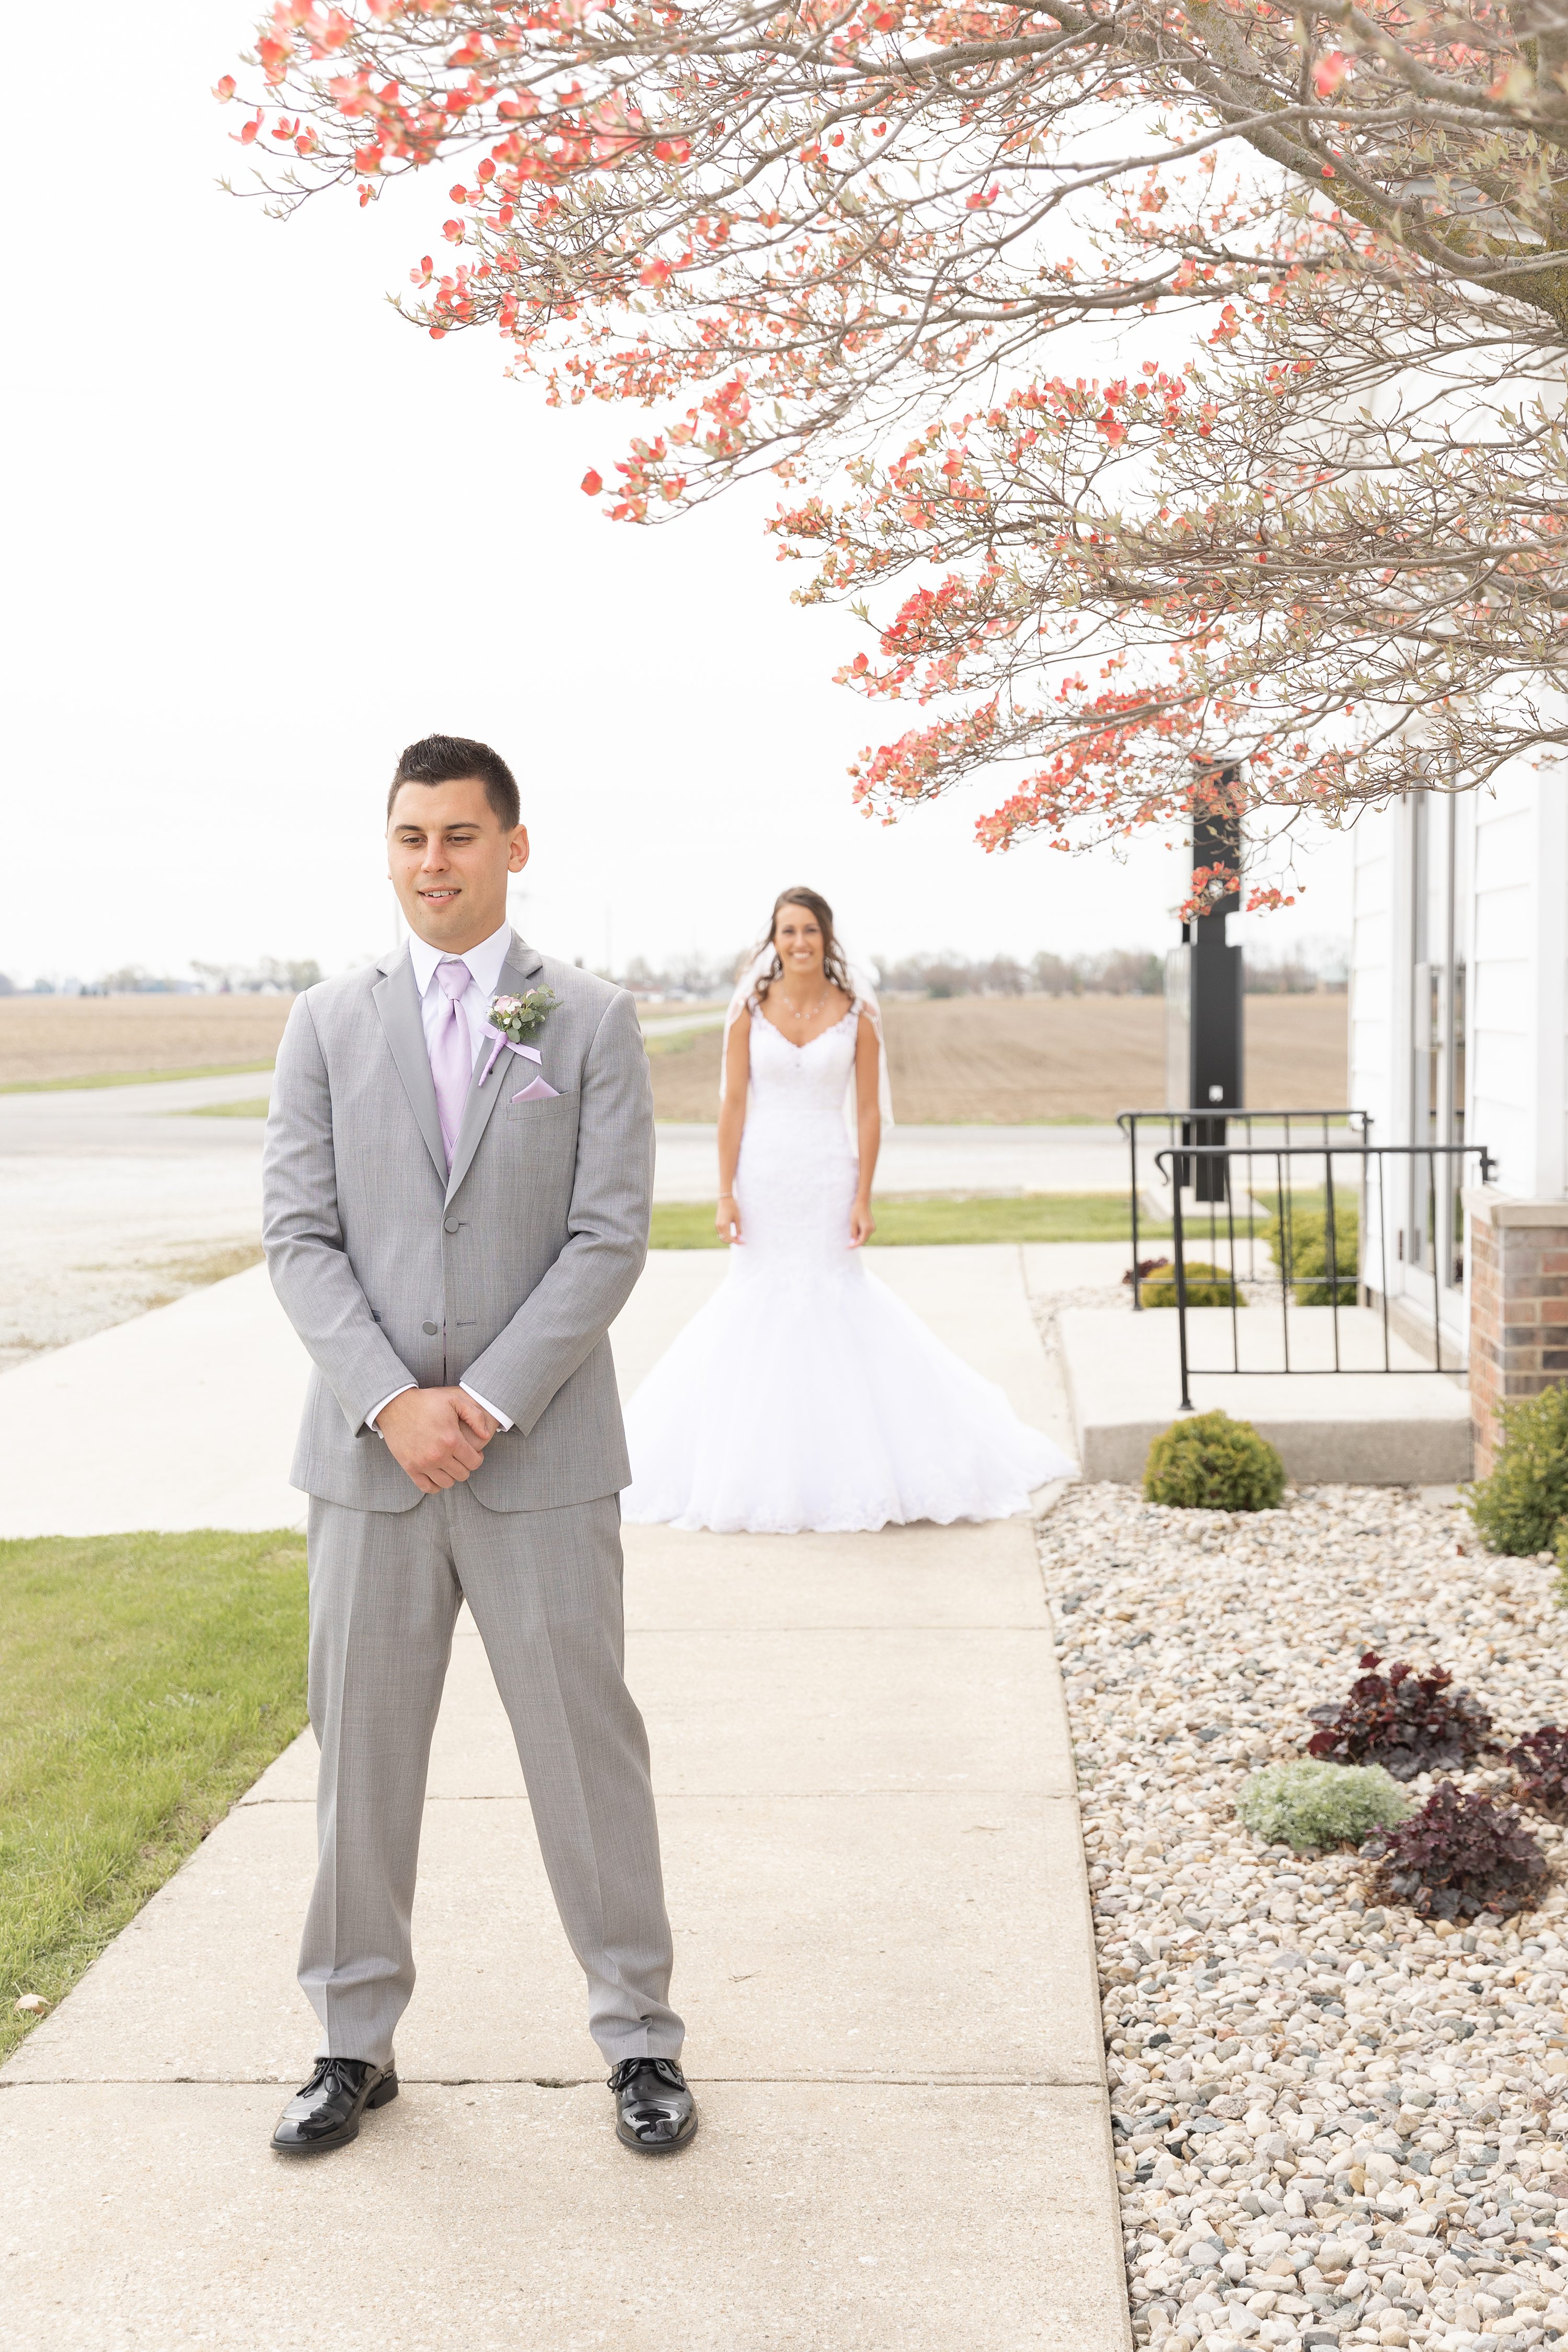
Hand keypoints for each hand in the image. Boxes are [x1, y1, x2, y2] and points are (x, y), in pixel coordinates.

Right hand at [378, 1386, 495, 1493]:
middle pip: (462, 1475)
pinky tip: (436, 1473)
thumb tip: (486, 1435)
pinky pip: (427, 1488)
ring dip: (451, 1475)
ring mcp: (423, 1463)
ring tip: (449, 1463)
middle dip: (465, 1466)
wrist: (396, 1405)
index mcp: (451, 1439)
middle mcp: (438, 1455)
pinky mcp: (410, 1468)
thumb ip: (475, 1416)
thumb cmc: (427, 1402)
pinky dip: (435, 1485)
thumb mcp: (455, 1400)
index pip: (474, 1463)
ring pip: (447, 1483)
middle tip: (460, 1456)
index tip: (473, 1452)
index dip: (477, 1458)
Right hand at [716, 1191, 741, 1243]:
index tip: (743, 1242)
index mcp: (724, 1225)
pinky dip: (727, 1235)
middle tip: (741, 1240)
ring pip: (722, 1237)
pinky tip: (733, 1234)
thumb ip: (739, 1229)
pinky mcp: (717, 1224)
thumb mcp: (738, 1218)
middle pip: (725, 1240)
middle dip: (733, 1241)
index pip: (730, 1238)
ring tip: (738, 1237)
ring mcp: (717, 1225)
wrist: (725, 1199)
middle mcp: (719, 1226)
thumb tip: (740, 1238)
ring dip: (729, 1239)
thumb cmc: (733, 1207)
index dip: (737, 1242)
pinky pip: (721, 1233)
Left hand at [849, 1199, 874, 1247]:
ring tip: (852, 1228)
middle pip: (862, 1240)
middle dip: (855, 1241)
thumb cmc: (856, 1211)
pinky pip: (865, 1233)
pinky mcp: (871, 1226)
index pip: (860, 1242)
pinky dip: (860, 1233)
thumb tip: (853, 1243)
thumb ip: (853, 1233)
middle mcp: (871, 1229)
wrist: (862, 1202)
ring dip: (857, 1236)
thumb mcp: (852, 1223)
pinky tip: (856, 1226)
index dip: (853, 1246)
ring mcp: (872, 1228)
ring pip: (864, 1237)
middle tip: (847, 1240)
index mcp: (867, 1229)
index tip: (847, 1247)